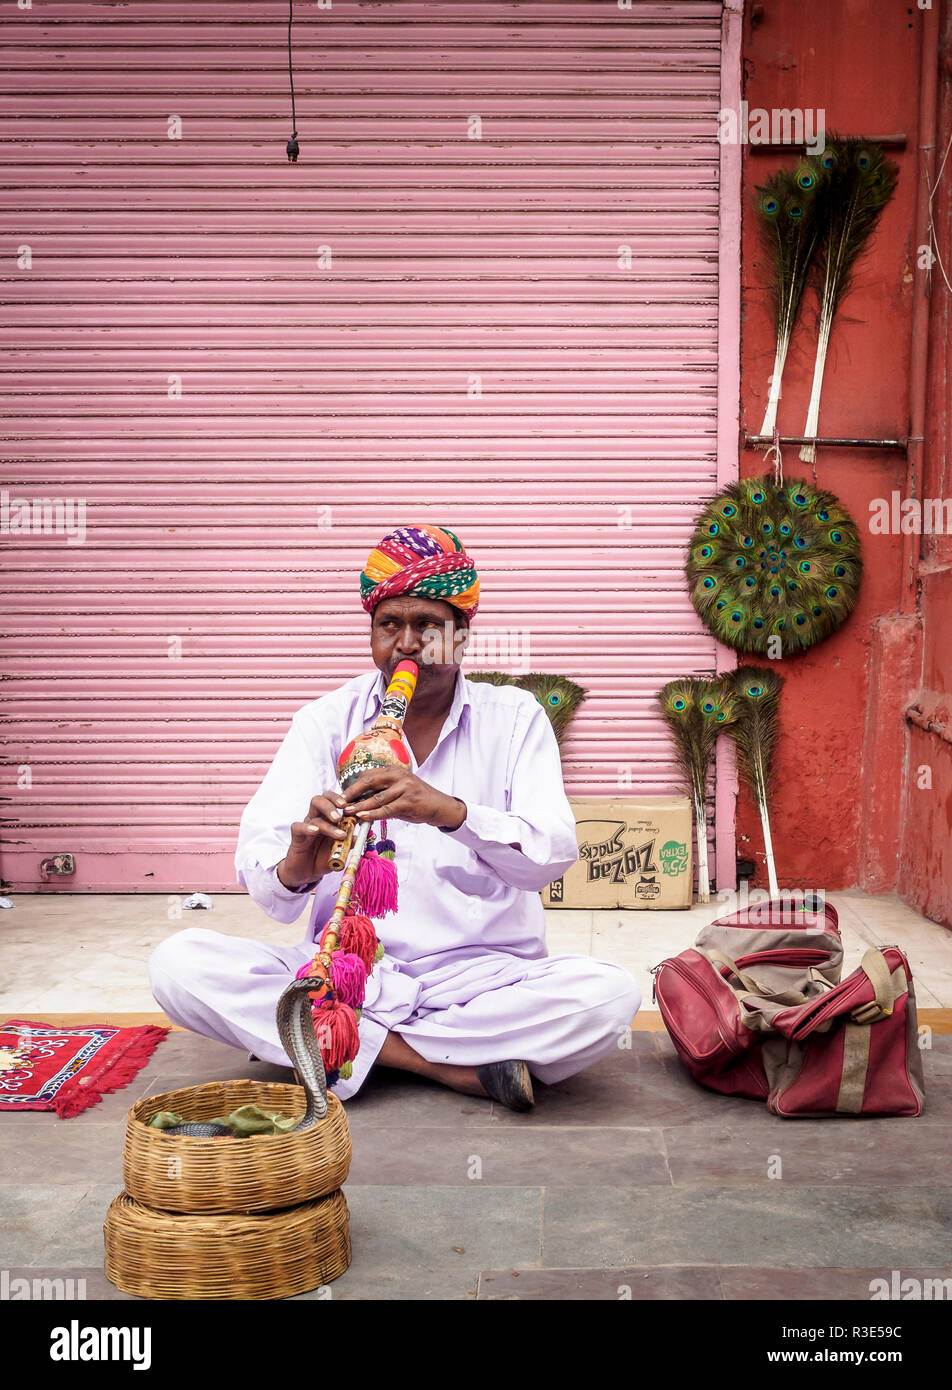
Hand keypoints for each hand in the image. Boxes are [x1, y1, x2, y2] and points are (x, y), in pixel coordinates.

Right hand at [276, 790, 351, 888]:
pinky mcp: (296, 836)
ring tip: (339, 833)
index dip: (342, 799)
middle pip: (320, 800)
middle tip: (342, 813)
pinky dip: (307, 828)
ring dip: (327, 823)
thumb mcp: (340, 852)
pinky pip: (298, 827)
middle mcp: (317, 819)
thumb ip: (349, 843)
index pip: (333, 801)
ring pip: (314, 814)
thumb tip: (360, 837)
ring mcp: (306, 827)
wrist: (307, 874)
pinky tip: (315, 832)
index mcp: (328, 819)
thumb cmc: (323, 859)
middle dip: (332, 803)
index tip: (353, 806)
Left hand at [342, 766, 465, 830]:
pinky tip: (364, 817)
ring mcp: (405, 787)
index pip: (368, 775)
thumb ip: (383, 794)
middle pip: (369, 782)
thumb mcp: (400, 791)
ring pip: (377, 798)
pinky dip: (373, 814)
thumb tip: (360, 802)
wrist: (440, 806)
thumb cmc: (417, 799)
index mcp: (394, 771)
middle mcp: (399, 776)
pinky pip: (387, 809)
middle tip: (340, 803)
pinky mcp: (409, 801)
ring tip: (348, 812)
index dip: (353, 785)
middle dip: (352, 793)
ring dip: (360, 806)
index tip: (342, 795)